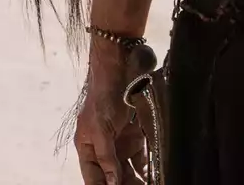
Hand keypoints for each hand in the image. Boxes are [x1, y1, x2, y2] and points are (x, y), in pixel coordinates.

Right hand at [74, 44, 148, 183]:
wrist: (120, 69)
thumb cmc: (103, 96)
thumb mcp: (100, 128)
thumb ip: (106, 156)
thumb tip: (111, 182)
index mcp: (88, 147)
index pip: (93, 177)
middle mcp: (103, 148)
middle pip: (112, 177)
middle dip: (123, 184)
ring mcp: (120, 143)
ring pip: (128, 171)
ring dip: (137, 181)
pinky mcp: (136, 138)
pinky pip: (142, 161)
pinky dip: (148, 171)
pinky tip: (155, 178)